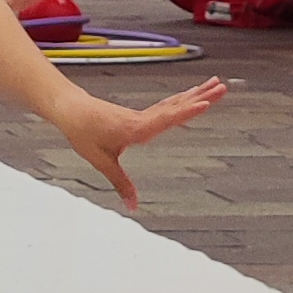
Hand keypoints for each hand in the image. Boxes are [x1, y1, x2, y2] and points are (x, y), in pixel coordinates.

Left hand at [66, 74, 226, 212]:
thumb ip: (121, 184)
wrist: (69, 110)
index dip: (186, 111)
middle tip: (223, 87)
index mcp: (136, 128)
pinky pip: (167, 106)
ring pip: (174, 103)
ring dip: (196, 94)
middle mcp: (143, 118)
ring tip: (215, 85)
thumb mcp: (101, 162)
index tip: (204, 103)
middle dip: (202, 97)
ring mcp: (143, 114)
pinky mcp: (140, 114)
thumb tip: (133, 207)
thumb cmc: (83, 133)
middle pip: (177, 106)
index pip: (167, 118)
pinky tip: (191, 97)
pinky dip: (182, 100)